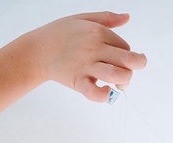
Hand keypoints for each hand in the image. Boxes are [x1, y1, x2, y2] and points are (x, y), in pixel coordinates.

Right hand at [22, 11, 146, 101]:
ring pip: (116, 75)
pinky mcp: (77, 81)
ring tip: (118, 85)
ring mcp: (86, 66)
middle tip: (127, 74)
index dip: (127, 55)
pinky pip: (94, 93)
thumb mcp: (83, 18)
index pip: (126, 47)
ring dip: (124, 82)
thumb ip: (107, 18)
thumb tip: (127, 17)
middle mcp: (95, 48)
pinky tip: (104, 92)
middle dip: (136, 68)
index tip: (117, 61)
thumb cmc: (60, 34)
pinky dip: (104, 96)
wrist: (37, 51)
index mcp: (99, 32)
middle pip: (129, 60)